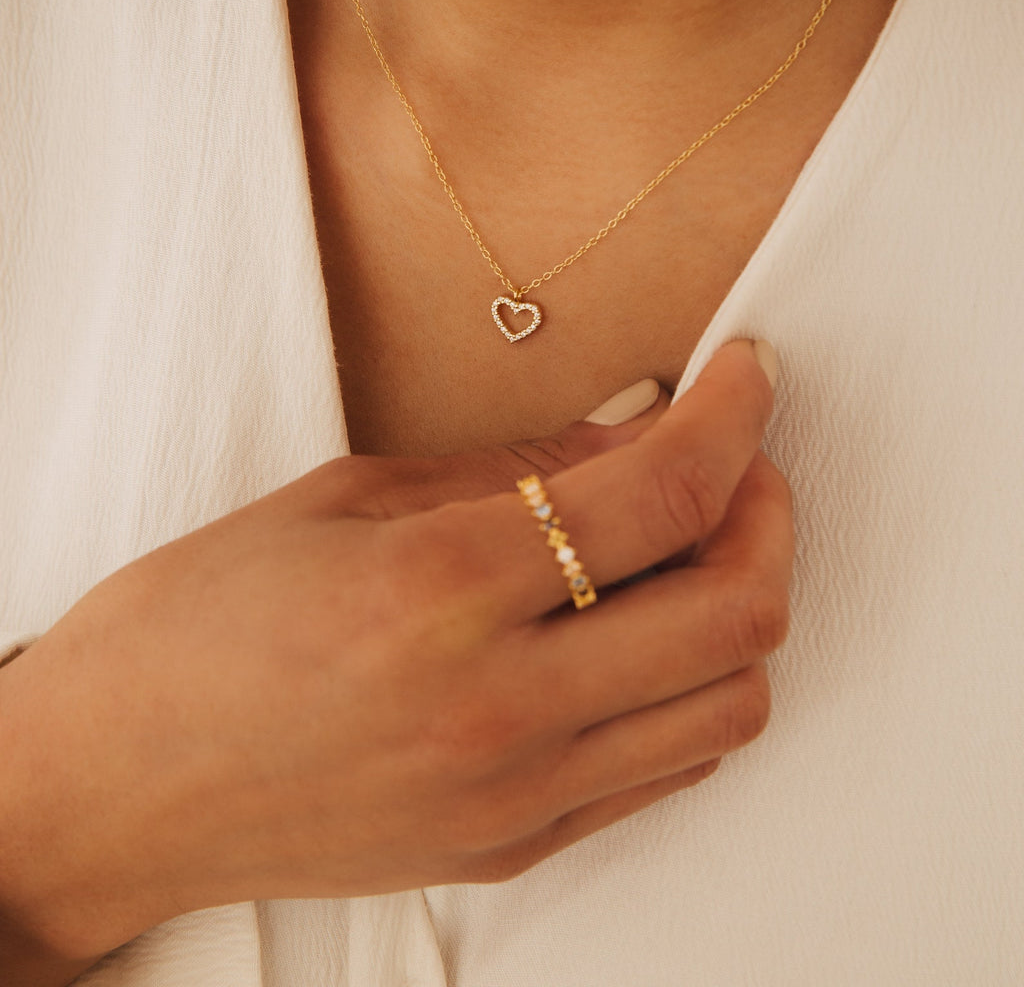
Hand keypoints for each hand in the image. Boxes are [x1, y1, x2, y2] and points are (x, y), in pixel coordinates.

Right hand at [0, 340, 790, 973]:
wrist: (113, 789)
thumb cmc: (192, 628)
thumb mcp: (341, 502)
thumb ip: (511, 470)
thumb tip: (634, 430)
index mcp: (436, 590)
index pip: (660, 493)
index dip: (734, 418)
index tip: (748, 375)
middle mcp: (495, 707)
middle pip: (737, 611)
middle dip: (767, 513)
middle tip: (732, 463)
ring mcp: (514, 795)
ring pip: (729, 705)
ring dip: (739, 610)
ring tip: (684, 552)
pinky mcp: (512, 846)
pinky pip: (665, 769)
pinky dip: (686, 688)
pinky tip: (636, 638)